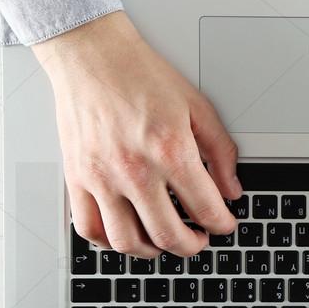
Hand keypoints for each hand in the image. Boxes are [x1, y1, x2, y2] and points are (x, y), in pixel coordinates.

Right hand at [34, 11, 240, 257]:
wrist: (92, 55)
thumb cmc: (140, 75)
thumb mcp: (197, 107)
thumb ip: (220, 152)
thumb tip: (231, 189)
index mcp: (170, 152)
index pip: (206, 209)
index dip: (222, 225)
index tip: (225, 225)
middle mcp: (135, 171)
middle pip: (169, 236)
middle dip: (193, 246)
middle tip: (199, 239)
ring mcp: (102, 178)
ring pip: (127, 242)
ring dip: (152, 251)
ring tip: (164, 241)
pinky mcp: (77, 178)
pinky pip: (89, 228)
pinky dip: (110, 242)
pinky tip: (126, 233)